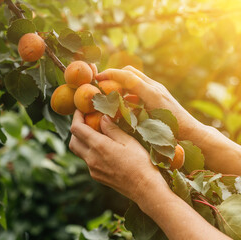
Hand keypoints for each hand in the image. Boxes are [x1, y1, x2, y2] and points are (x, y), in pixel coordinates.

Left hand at [69, 110, 168, 202]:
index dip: (76, 117)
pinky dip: (90, 151)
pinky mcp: (96, 176)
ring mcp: (92, 169)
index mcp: (99, 146)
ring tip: (96, 133)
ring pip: (78, 151)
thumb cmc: (141, 163)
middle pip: (72, 141)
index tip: (81, 109)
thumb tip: (102, 117)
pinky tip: (104, 148)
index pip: (76, 129)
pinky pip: (87, 161)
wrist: (145, 189)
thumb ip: (112, 129)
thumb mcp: (128, 141)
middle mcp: (91, 159)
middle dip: (76, 129)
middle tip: (87, 121)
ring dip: (82, 141)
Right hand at [96, 66, 240, 174]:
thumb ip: (132, 114)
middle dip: (114, 75)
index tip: (96, 78)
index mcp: (151, 93)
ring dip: (121, 81)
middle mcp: (155, 87)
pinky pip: (140, 85)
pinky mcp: (159, 93)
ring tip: (109, 93)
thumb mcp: (148, 125)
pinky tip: (124, 101)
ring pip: (135, 77)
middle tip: (101, 84)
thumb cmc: (171, 133)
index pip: (127, 76)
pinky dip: (129, 89)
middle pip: (130, 71)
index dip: (110, 74)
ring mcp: (158, 89)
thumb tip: (112, 108)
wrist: (192, 133)